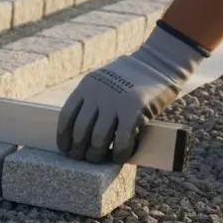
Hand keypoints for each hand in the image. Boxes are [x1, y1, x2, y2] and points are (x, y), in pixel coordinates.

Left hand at [57, 24, 206, 163]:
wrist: (159, 62)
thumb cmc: (131, 78)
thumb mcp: (103, 82)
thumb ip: (92, 100)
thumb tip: (82, 133)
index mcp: (86, 86)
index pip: (66, 116)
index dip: (63, 136)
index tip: (65, 148)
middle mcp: (97, 94)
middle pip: (80, 130)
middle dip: (78, 149)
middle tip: (81, 158)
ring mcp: (115, 102)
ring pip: (98, 138)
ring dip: (96, 154)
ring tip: (96, 159)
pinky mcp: (133, 110)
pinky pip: (121, 139)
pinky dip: (118, 152)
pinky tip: (118, 157)